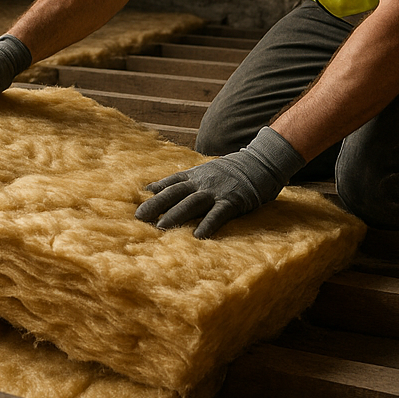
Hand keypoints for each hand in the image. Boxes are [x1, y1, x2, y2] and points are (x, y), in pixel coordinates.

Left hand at [135, 127, 305, 238]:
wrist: (261, 161)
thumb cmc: (233, 170)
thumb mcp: (207, 170)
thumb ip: (186, 180)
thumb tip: (158, 187)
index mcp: (196, 175)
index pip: (171, 184)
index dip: (154, 194)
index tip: (137, 204)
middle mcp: (202, 182)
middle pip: (175, 193)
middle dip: (156, 205)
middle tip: (139, 218)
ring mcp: (217, 191)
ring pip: (192, 203)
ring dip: (175, 215)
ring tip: (161, 228)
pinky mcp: (233, 200)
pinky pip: (218, 214)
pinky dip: (207, 224)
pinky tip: (197, 236)